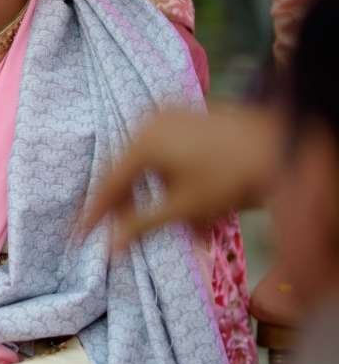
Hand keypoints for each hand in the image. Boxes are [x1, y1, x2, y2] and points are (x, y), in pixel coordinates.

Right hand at [81, 105, 278, 251]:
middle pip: (129, 172)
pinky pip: (171, 151)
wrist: (285, 144)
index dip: (94, 213)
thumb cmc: (230, 176)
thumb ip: (141, 225)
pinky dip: (175, 178)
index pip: (108, 183)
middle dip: (135, 207)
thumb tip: (109, 247)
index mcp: (141, 141)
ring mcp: (172, 116)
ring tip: (181, 224)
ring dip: (161, 196)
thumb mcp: (184, 207)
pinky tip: (194, 202)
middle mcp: (150, 122)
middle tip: (128, 233)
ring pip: (153, 164)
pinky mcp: (192, 117)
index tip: (78, 236)